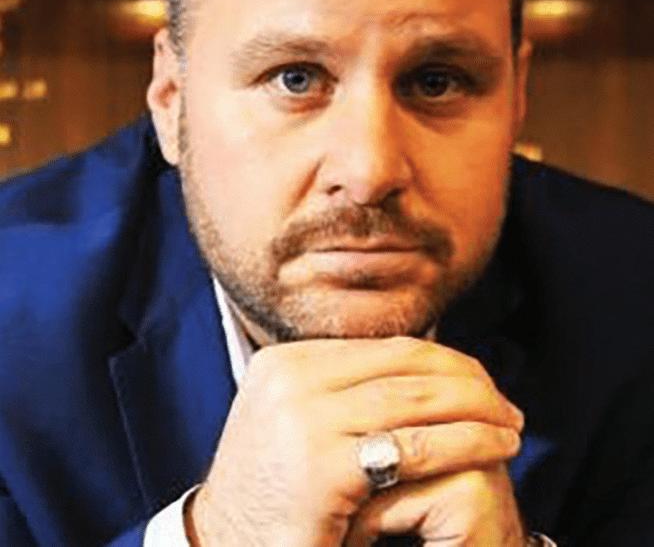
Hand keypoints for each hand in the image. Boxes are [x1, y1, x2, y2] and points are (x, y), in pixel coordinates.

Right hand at [187, 336, 523, 546]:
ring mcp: (302, 419)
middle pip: (403, 366)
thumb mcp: (295, 423)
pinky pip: (415, 446)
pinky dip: (467, 442)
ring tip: (511, 425)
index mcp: (284, 363)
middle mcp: (290, 380)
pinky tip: (496, 449)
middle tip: (504, 403)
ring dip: (476, 409)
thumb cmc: (275, 497)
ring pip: (415, 400)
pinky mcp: (323, 466)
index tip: (479, 379)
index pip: (383, 348)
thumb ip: (341, 391)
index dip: (442, 360)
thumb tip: (416, 366)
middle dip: (466, 381)